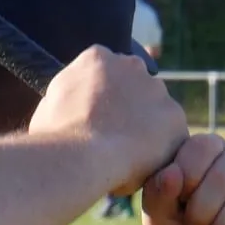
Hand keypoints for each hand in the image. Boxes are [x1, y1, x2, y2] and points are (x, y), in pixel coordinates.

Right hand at [29, 46, 188, 194]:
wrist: (79, 156)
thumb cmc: (54, 135)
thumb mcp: (50, 103)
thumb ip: (70, 95)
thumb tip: (73, 104)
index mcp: (97, 58)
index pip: (107, 73)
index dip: (102, 99)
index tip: (96, 118)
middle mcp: (131, 65)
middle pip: (136, 87)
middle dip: (128, 109)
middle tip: (112, 138)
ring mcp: (156, 90)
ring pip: (155, 111)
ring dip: (146, 129)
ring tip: (125, 158)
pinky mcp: (175, 117)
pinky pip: (170, 137)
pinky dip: (159, 152)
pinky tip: (140, 167)